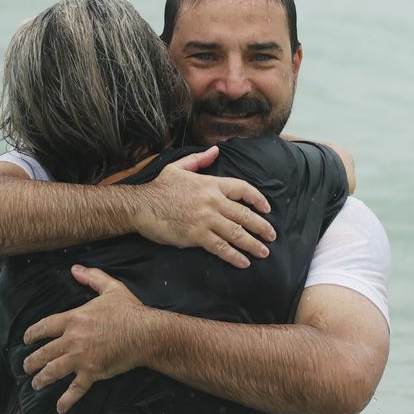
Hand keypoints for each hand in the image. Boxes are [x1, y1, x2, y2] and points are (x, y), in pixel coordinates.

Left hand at [22, 266, 147, 413]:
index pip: (45, 327)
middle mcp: (72, 339)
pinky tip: (59, 408)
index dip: (32, 334)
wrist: (146, 333)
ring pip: (53, 371)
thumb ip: (92, 277)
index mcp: (74, 319)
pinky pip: (76, 389)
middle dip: (32, 361)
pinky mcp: (93, 372)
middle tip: (26, 367)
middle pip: (44, 352)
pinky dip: (67, 400)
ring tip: (35, 384)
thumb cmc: (129, 311)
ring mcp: (81, 358)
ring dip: (42, 379)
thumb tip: (75, 268)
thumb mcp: (111, 288)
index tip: (26, 340)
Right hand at [134, 146, 275, 268]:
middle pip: (245, 214)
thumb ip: (199, 159)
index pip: (243, 189)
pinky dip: (235, 256)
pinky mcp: (197, 236)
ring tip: (263, 252)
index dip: (258, 199)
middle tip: (271, 236)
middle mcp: (213, 201)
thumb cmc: (159, 188)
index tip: (267, 208)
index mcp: (211, 184)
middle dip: (262, 227)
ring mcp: (206, 219)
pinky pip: (222, 247)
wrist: (141, 206)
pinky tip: (244, 262)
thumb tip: (215, 151)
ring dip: (253, 244)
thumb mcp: (179, 167)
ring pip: (237, 233)